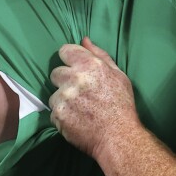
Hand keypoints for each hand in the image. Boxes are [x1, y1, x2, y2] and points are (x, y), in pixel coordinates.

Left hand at [49, 37, 137, 157]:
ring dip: (64, 99)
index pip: (65, 50)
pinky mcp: (57, 115)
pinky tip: (78, 119)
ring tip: (81, 108)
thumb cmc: (122, 104)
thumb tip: (84, 40)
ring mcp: (63, 97)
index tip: (75, 67)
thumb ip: (99, 55)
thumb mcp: (117, 74)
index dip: (70, 58)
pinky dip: (63, 115)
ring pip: (54, 93)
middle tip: (80, 92)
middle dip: (65, 80)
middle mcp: (74, 78)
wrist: (118, 136)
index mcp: (90, 65)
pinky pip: (54, 111)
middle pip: (56, 73)